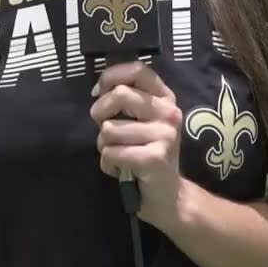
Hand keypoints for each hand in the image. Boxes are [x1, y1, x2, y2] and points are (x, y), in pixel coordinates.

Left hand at [90, 61, 184, 227]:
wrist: (168, 197)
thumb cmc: (145, 153)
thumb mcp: (139, 121)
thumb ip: (125, 101)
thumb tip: (97, 90)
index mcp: (165, 98)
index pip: (138, 69)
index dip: (110, 77)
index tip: (98, 93)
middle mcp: (169, 112)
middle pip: (119, 95)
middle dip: (100, 113)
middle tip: (105, 131)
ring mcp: (165, 135)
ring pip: (109, 129)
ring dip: (104, 146)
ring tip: (119, 155)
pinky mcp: (155, 158)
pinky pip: (111, 153)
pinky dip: (108, 165)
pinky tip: (122, 170)